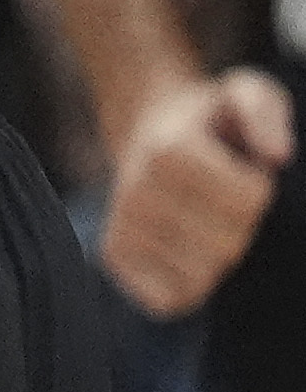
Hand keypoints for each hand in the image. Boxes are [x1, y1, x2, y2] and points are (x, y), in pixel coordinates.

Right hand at [99, 67, 292, 317]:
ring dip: (217, 254)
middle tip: (224, 200)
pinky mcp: (114, 257)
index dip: (261, 187)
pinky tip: (188, 254)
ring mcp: (121, 228)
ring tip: (204, 222)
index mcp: (168, 152)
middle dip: (243, 225)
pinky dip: (193, 285)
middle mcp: (135, 192)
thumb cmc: (210, 120)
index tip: (243, 169)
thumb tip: (277, 156)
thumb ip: (265, 114)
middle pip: (229, 245)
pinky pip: (172, 298)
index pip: (250, 202)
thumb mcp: (244, 93)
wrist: (146, 130)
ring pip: (203, 276)